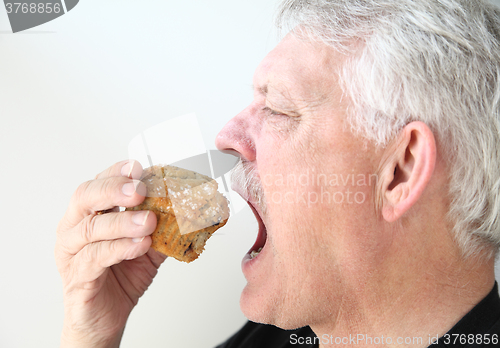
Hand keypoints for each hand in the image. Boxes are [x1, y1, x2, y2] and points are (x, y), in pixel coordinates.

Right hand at [55, 160, 166, 346]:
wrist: (106, 318)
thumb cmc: (121, 277)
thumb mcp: (148, 246)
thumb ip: (162, 226)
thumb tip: (190, 209)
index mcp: (89, 215)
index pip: (98, 183)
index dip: (116, 172)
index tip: (138, 167)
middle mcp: (74, 228)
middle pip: (85, 197)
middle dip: (114, 189)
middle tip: (141, 190)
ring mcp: (71, 253)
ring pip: (90, 228)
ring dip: (123, 221)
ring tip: (149, 222)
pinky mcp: (78, 277)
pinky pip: (95, 258)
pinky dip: (120, 248)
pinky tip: (140, 244)